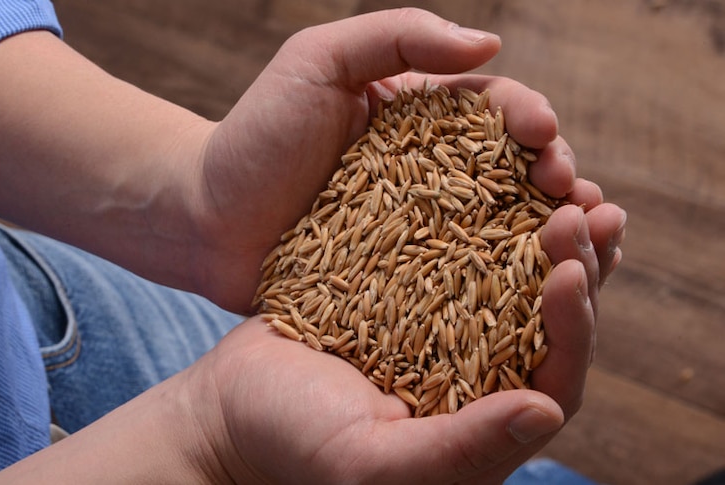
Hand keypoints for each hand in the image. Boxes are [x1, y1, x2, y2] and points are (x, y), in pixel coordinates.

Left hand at [190, 8, 623, 314]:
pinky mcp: (403, 284)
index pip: (493, 112)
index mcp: (418, 120)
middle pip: (510, 173)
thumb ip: (398, 36)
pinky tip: (535, 296)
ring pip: (499, 230)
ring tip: (578, 244)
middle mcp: (428, 177)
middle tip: (573, 196)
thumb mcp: (318, 60)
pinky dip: (503, 287)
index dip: (530, 120)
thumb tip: (490, 44)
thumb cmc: (254, 135)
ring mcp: (419, 235)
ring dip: (546, 235)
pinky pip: (461, 284)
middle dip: (553, 178)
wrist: (202, 221)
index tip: (543, 136)